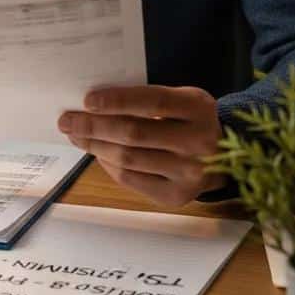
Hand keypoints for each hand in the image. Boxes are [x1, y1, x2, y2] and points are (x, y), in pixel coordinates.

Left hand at [58, 85, 224, 206]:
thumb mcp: (180, 99)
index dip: (117, 101)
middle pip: (134, 134)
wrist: (227, 155)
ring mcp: (189, 174)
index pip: (152, 103)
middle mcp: (198, 143)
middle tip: (67, 120)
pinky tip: (97, 153)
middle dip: (93, 126)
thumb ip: (146, 98)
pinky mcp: (177, 196)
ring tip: (76, 135)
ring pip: (128, 159)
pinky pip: (131, 179)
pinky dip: (108, 165)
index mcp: (198, 109)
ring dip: (95, 146)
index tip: (87, 100)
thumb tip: (92, 103)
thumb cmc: (189, 119)